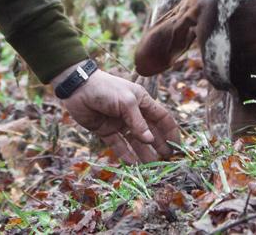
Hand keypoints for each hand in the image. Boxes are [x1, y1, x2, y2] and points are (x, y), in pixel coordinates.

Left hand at [52, 65, 181, 163]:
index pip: (162, 118)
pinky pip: (119, 145)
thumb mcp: (126, 102)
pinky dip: (125, 155)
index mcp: (142, 102)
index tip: (177, 147)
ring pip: (135, 142)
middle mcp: (133, 114)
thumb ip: (138, 122)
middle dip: (159, 146)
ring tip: (151, 167)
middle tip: (165, 161)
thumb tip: (150, 140)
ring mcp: (120, 123)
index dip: (171, 132)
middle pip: (150, 132)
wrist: (78, 88)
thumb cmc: (106, 89)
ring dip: (143, 153)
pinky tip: (133, 165)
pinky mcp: (106, 131)